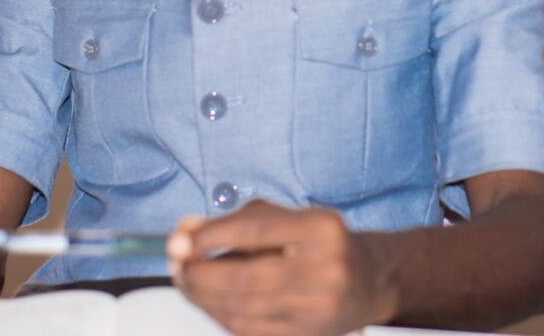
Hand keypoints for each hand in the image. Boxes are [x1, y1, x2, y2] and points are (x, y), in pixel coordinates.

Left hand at [167, 199, 397, 335]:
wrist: (368, 281)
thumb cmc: (319, 242)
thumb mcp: (287, 218)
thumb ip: (237, 221)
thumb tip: (185, 229)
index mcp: (322, 228)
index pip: (258, 231)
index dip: (213, 236)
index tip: (180, 239)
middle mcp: (326, 269)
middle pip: (247, 278)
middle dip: (200, 273)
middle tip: (175, 263)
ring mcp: (319, 309)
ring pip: (244, 309)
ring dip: (203, 297)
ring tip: (185, 279)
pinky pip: (250, 330)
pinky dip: (220, 315)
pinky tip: (208, 300)